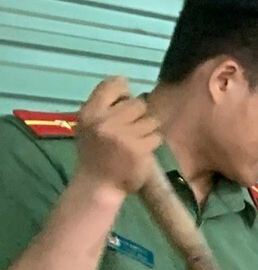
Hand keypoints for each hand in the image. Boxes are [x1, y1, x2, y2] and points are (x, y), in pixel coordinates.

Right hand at [73, 76, 160, 196]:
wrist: (98, 184)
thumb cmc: (95, 153)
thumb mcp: (90, 125)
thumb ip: (104, 106)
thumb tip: (126, 85)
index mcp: (90, 112)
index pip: (112, 85)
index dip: (124, 89)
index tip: (125, 100)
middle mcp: (105, 121)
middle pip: (138, 103)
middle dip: (139, 115)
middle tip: (132, 128)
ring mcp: (123, 135)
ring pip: (150, 120)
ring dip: (148, 130)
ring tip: (136, 140)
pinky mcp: (139, 149)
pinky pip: (156, 137)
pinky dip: (152, 143)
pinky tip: (142, 151)